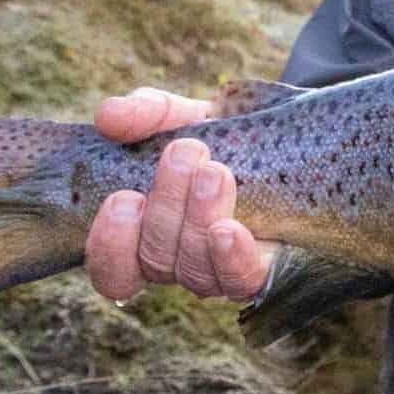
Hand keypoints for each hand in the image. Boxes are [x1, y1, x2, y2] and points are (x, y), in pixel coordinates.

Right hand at [83, 87, 274, 303]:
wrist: (284, 139)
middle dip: (166, 206)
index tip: (124, 197)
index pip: (113, 270)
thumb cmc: (216, 135)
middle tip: (185, 151)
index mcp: (145, 236)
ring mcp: (219, 270)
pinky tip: (229, 230)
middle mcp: (178, 263)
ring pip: (194, 271)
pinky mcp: (262, 268)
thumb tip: (110, 116)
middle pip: (155, 260)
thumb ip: (143, 113)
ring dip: (198, 218)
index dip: (111, 244)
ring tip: (214, 172)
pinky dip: (231, 257)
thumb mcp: (179, 117)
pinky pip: (241, 279)